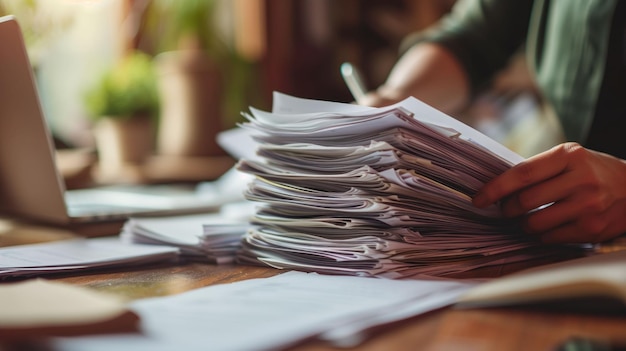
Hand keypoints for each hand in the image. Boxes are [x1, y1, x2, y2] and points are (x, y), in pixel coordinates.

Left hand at [473, 143, 625, 243]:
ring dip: (524, 224)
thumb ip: (538, 169)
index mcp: (568, 156)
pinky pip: (550, 237)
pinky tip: (550, 226)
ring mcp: (588, 205)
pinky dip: (542, 235)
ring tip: (529, 218)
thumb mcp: (570, 159)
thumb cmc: (593, 172)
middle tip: (507, 209)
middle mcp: (580, 179)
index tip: (478, 199)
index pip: (522, 174)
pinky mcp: (592, 228)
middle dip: (508, 209)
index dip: (495, 189)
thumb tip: (496, 188)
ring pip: (534, 223)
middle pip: (525, 201)